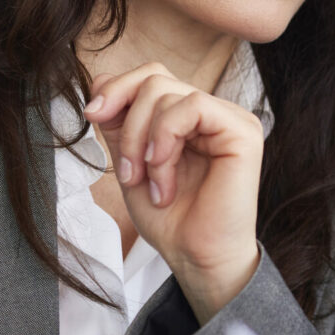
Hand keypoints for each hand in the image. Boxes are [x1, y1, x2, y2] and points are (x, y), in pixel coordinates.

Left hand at [84, 63, 264, 321]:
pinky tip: (164, 175)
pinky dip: (165, 139)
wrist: (196, 258)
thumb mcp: (131, 163)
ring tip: (149, 183)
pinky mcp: (242, 131)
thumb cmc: (171, 220)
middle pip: (154, 78)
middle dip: (126, 123)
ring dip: (143, 142)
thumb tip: (101, 85)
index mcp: (188, 118)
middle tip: (125, 172)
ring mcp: (229, 119)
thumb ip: (120, 123)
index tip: (92, 117)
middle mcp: (211, 112)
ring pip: (167, 92)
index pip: (149, 76)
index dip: (116, 89)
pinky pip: (192, 106)